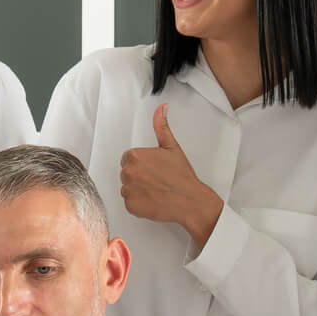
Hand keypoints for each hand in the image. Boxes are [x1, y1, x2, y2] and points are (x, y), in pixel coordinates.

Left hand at [119, 104, 223, 250]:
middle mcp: (128, 172)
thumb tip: (161, 109)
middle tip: (157, 179)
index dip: (142, 164)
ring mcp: (128, 190)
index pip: (129, 159)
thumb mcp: (172, 147)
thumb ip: (161, 127)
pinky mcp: (130, 206)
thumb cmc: (182, 177)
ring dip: (138, 190)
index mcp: (135, 156)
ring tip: (156, 190)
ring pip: (128, 189)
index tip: (153, 168)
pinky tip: (153, 200)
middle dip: (139, 176)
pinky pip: (130, 204)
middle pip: (127, 173)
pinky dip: (140, 204)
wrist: (189, 200)